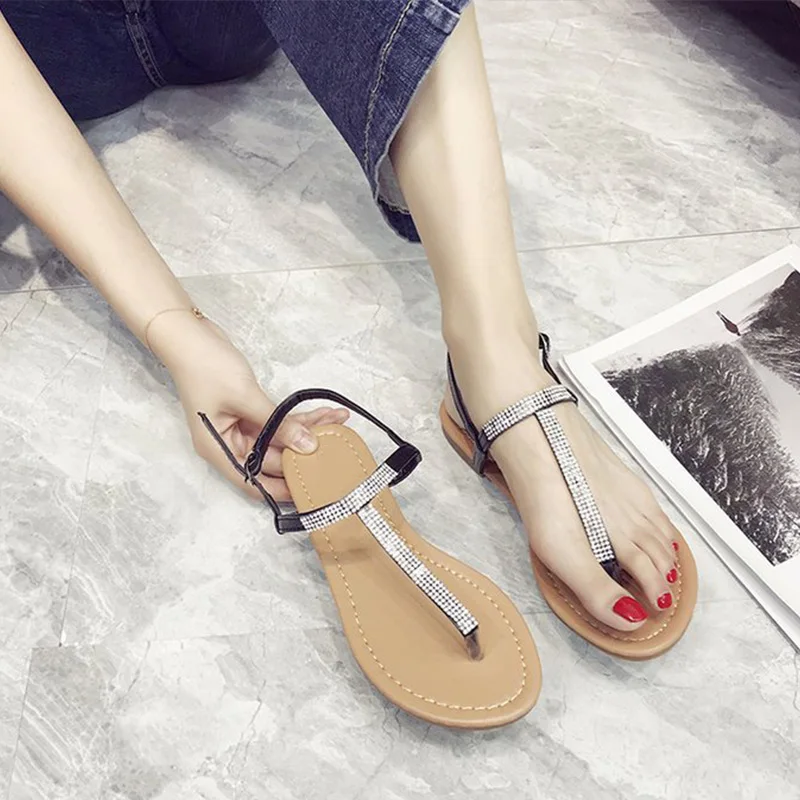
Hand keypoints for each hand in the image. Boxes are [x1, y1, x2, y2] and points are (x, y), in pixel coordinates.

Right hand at [147, 311, 347, 500]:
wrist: (191, 335)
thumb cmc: (207, 367)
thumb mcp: (245, 397)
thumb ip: (278, 424)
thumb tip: (308, 447)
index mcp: (219, 449)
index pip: (254, 482)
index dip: (281, 490)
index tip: (311, 490)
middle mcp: (230, 443)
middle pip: (271, 461)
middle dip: (303, 454)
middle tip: (336, 450)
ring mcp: (241, 428)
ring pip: (280, 439)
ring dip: (308, 432)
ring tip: (338, 424)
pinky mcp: (250, 413)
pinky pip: (279, 422)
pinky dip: (299, 418)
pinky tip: (326, 413)